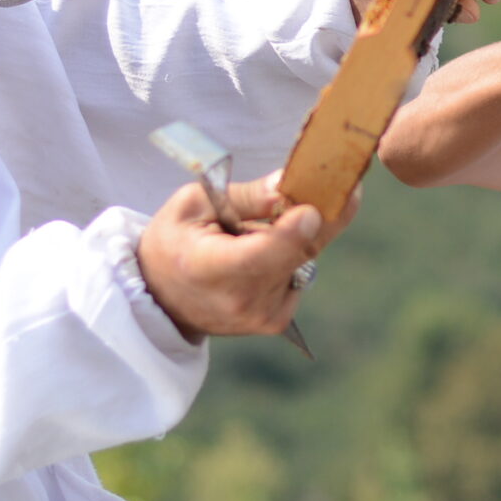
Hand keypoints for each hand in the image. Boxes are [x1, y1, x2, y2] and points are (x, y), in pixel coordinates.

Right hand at [136, 175, 358, 341]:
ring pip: (304, 258)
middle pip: (296, 253)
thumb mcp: (194, 204)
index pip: (256, 258)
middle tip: (335, 180)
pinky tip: (265, 252)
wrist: (164, 296)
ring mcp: (262, 316)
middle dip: (320, 213)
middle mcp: (239, 301)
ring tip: (261, 226)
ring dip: (299, 233)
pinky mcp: (277, 320)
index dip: (288, 235)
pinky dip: (293, 254)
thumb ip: (244, 196)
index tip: (309, 210)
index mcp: (207, 269)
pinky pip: (301, 272)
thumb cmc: (176, 241)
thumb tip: (286, 185)